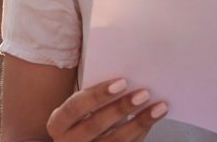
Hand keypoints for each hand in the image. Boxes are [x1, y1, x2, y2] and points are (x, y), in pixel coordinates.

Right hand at [45, 78, 168, 141]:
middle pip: (95, 125)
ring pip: (115, 141)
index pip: (74, 107)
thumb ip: (94, 98)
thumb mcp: (80, 109)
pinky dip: (141, 132)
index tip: (122, 82)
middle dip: (121, 108)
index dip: (98, 94)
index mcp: (58, 124)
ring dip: (139, 123)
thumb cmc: (82, 119)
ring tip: (158, 107)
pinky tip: (153, 119)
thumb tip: (125, 80)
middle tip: (143, 93)